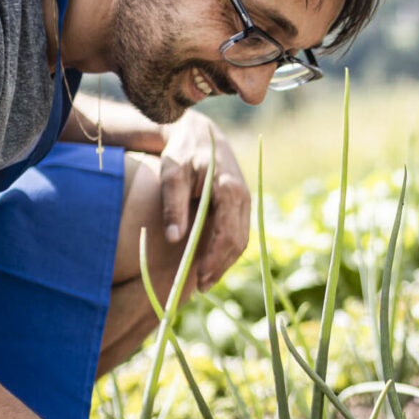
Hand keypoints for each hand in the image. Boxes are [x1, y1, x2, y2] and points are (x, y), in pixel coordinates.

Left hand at [158, 114, 250, 291]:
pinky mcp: (241, 205)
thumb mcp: (172, 173)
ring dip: (225, 262)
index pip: (228, 234)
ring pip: (241, 240)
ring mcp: (245, 202)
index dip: (215, 260)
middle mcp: (244, 197)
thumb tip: (175, 239)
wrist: (201, 133)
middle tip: (200, 286)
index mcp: (229, 189)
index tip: (199, 278)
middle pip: (238, 242)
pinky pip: (239, 233)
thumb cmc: (183, 151)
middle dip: (220, 267)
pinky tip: (210, 263)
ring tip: (204, 280)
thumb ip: (173, 204)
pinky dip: (226, 251)